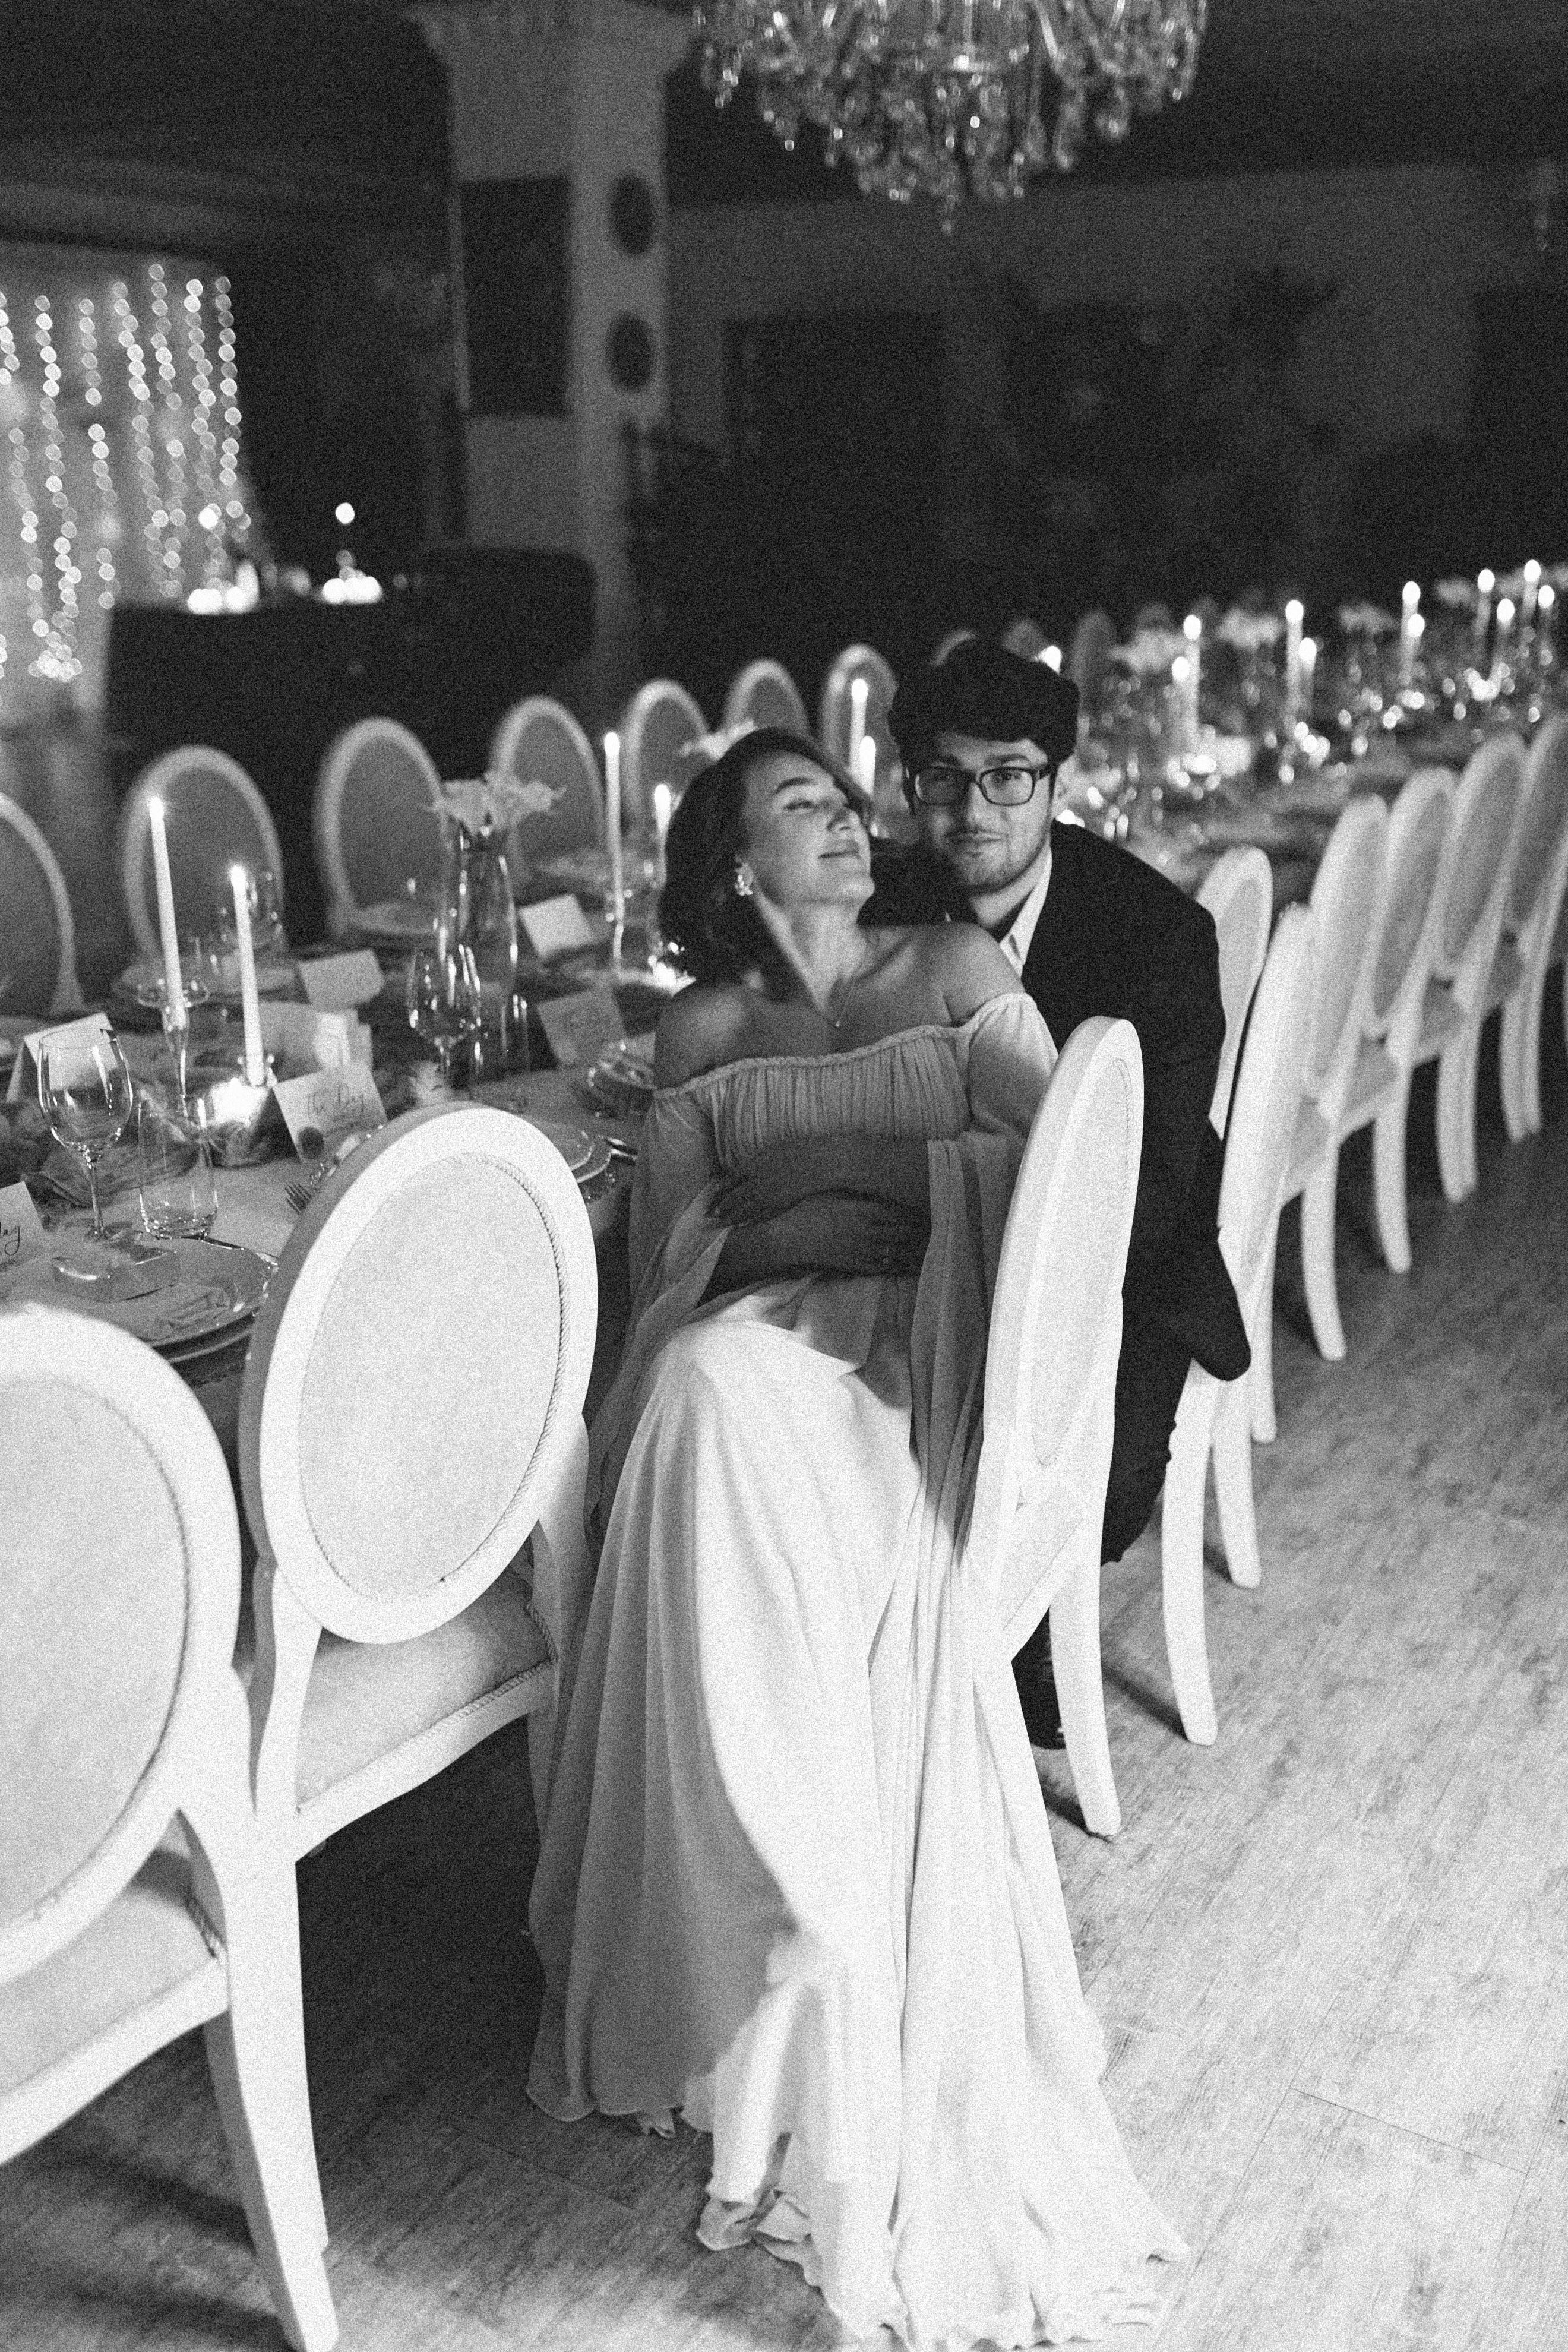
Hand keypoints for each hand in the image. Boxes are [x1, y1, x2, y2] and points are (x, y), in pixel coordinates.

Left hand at [711, 1134, 927, 1225]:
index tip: (714, 1197)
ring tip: (722, 1224)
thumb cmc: (806, 1153)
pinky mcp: (776, 1203)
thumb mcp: (781, 1150)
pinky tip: (742, 1227)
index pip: (730, 1178)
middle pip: (732, 1195)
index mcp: (754, 1162)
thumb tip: (761, 1165)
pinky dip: (748, 1221)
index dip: (721, 1190)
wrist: (822, 1161)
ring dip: (731, 1216)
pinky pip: (757, 1215)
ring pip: (742, 1208)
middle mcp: (755, 1177)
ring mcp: (765, 1192)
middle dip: (721, 1206)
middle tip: (712, 1215)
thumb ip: (767, 1160)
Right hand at [718, 1194, 927, 1285]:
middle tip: (943, 1220)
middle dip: (925, 1225)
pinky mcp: (859, 1265)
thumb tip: (877, 1177)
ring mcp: (864, 1250)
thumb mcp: (834, 1193)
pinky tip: (919, 1261)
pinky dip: (907, 1263)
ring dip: (920, 1245)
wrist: (789, 1239)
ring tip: (936, 1239)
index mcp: (863, 1209)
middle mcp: (867, 1231)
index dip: (918, 1207)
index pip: (900, 1209)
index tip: (932, 1201)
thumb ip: (857, 1188)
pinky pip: (889, 1266)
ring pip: (901, 1248)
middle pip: (905, 1229)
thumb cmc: (810, 1211)